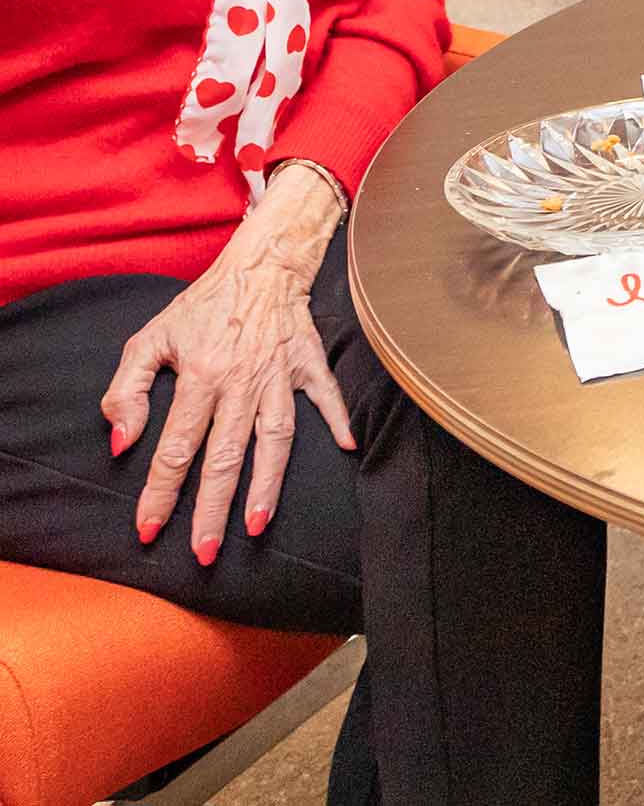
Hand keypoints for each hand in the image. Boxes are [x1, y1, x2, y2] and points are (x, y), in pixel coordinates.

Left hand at [98, 173, 351, 562]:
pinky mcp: (309, 364)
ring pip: (274, 439)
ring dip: (266, 483)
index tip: (148, 529)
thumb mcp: (149, 339)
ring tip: (256, 524)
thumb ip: (126, 390)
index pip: (174, 447)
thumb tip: (121, 440)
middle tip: (204, 552)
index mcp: (199, 377)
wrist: (258, 265)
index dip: (160, 492)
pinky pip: (327, 396)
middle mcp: (240, 382)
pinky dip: (338, 420)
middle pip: (224, 456)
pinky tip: (347, 449)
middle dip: (212, 509)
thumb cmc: (201, 306)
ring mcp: (279, 375)